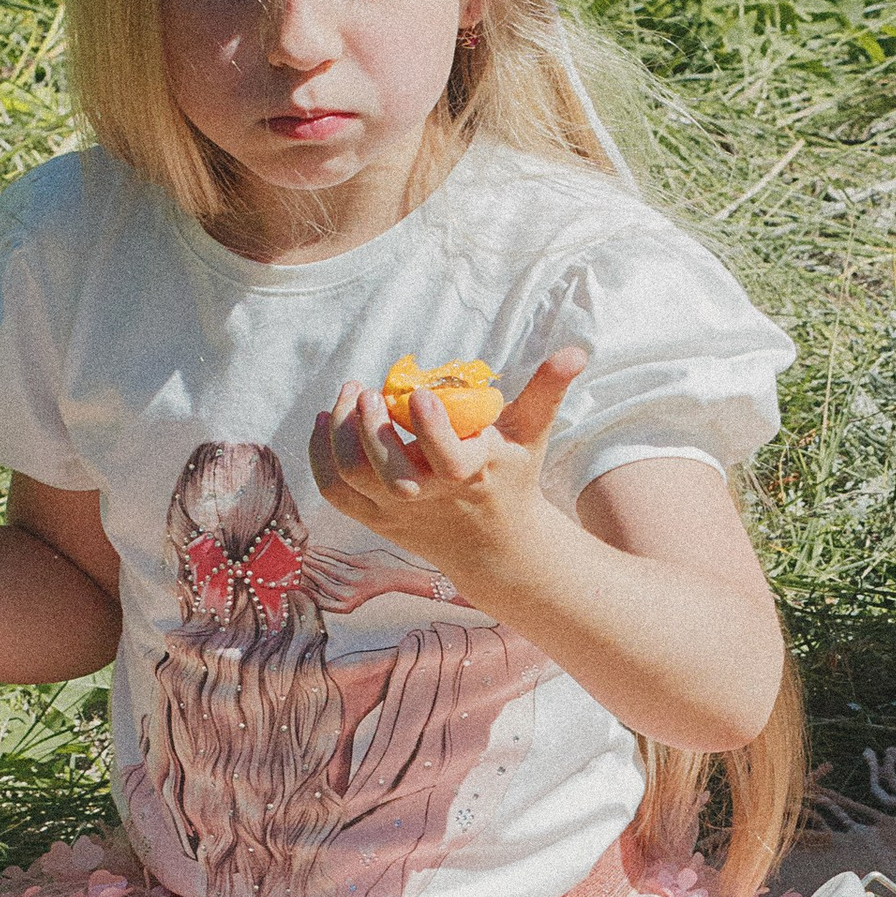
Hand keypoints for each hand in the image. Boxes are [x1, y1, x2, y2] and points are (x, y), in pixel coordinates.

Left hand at [309, 352, 588, 606]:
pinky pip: (333, 492)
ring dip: (338, 438)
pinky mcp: (374, 518)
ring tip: (348, 397)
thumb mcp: (530, 434)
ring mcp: (397, 512)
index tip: (418, 395)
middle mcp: (430, 499)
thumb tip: (575, 351)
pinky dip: (320, 458)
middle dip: (369, 432)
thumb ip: (546, 391)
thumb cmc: (509, 476)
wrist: (492, 545)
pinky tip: (325, 422)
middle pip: (387, 476)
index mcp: (471, 476)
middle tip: (366, 391)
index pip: (448, 462)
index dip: (430, 431)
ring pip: (352, 481)